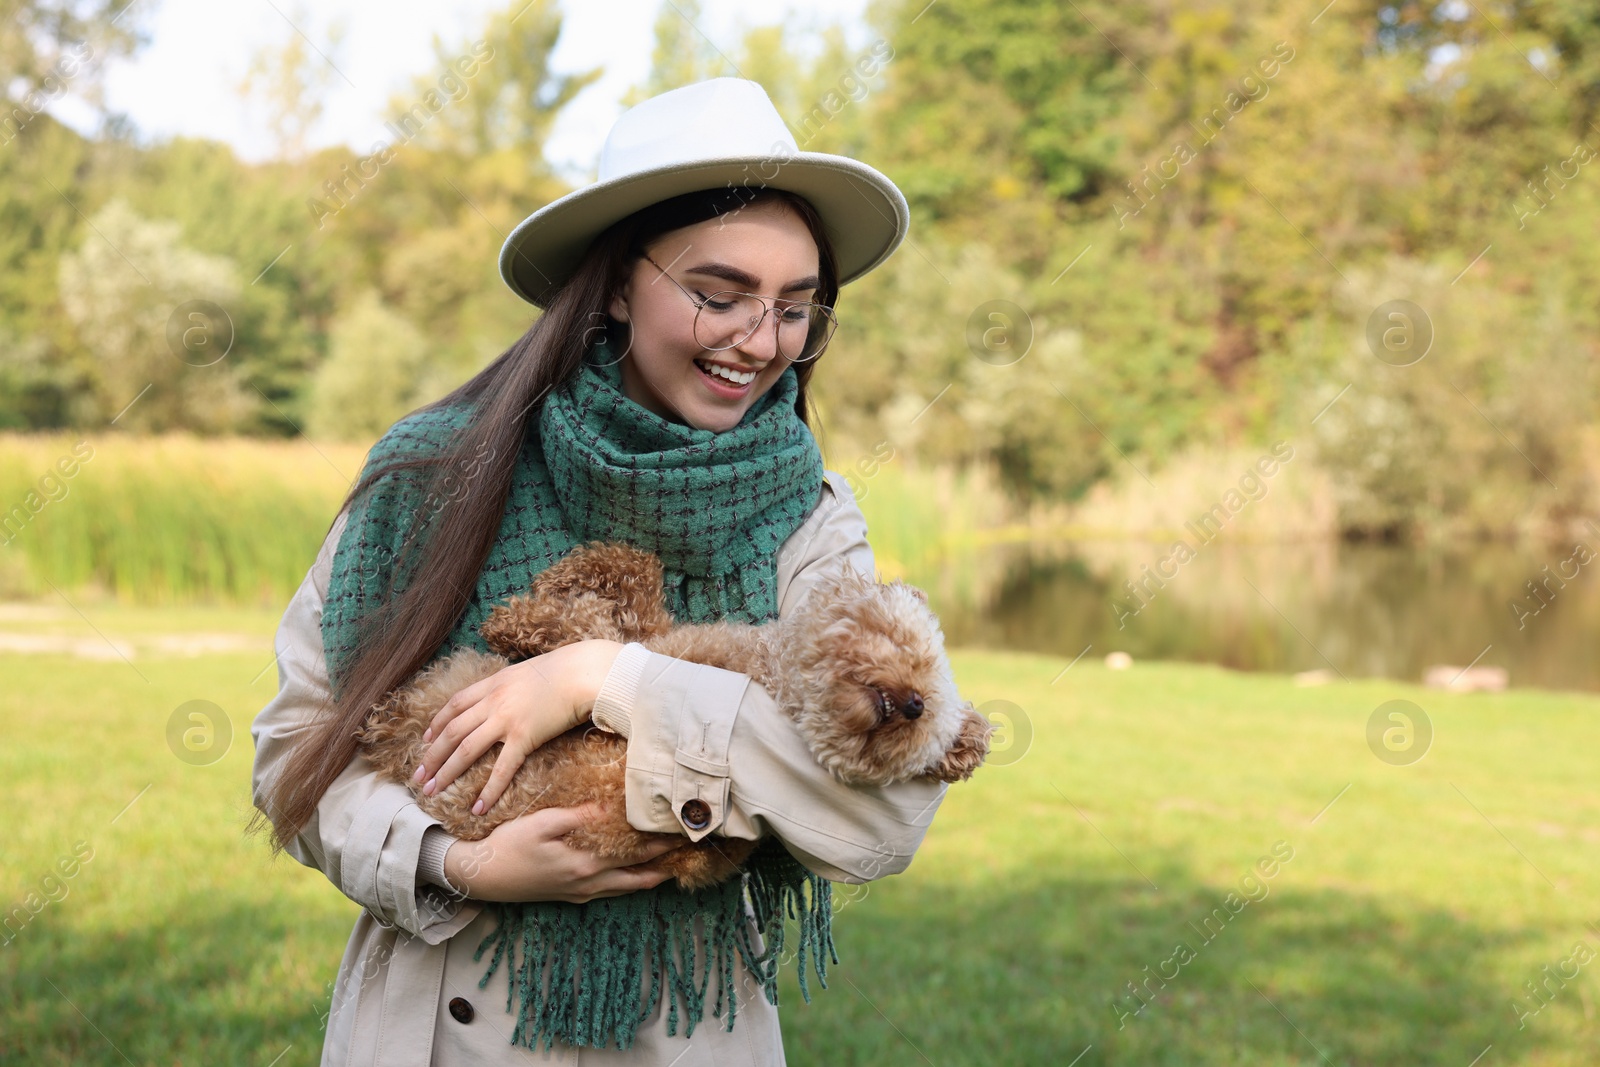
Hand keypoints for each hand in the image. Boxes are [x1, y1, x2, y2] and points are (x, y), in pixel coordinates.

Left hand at [412, 639, 623, 815]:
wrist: (584, 671)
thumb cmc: (564, 670)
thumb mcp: (527, 672)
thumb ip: (511, 686)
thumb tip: (508, 695)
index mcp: (492, 684)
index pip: (454, 705)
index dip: (437, 724)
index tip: (426, 741)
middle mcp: (493, 701)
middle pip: (452, 731)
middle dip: (431, 756)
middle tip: (418, 778)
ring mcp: (506, 719)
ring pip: (465, 750)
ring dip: (446, 773)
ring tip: (432, 792)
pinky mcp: (525, 737)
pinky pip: (501, 768)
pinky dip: (488, 790)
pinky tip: (478, 807)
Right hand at [443, 802, 681, 902]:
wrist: (482, 877)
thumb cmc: (510, 845)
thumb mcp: (543, 823)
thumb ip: (579, 816)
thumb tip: (610, 807)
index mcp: (586, 864)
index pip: (636, 854)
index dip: (662, 844)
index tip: (684, 834)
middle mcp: (589, 884)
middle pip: (640, 878)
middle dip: (666, 865)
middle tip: (691, 853)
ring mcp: (581, 894)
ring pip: (628, 889)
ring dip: (652, 877)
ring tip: (673, 864)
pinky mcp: (572, 897)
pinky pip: (612, 893)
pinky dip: (630, 884)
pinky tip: (636, 875)